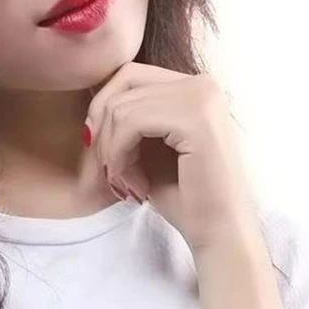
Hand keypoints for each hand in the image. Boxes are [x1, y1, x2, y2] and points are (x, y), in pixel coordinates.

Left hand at [85, 61, 259, 253]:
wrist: (220, 235)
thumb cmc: (184, 196)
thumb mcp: (147, 145)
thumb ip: (127, 114)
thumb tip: (88, 87)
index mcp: (194, 86)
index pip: (129, 74)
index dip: (103, 107)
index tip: (102, 150)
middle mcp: (202, 83)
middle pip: (123, 80)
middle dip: (103, 125)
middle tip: (107, 167)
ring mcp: (202, 97)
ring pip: (121, 106)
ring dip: (111, 149)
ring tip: (126, 181)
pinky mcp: (196, 118)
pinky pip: (130, 122)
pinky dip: (119, 154)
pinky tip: (133, 182)